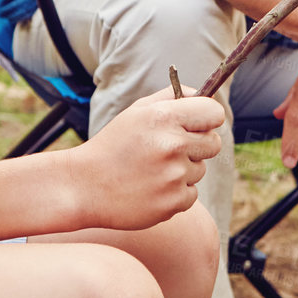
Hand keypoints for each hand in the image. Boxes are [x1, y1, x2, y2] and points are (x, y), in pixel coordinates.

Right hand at [64, 88, 225, 229]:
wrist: (84, 186)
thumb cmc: (113, 145)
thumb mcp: (137, 111)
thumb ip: (172, 97)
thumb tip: (202, 95)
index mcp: (164, 117)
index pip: (214, 113)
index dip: (208, 118)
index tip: (200, 125)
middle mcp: (172, 145)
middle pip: (214, 143)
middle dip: (199, 145)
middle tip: (173, 149)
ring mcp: (173, 176)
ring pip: (200, 170)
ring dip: (183, 170)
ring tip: (152, 170)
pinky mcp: (172, 202)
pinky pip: (191, 194)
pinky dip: (176, 193)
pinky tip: (152, 188)